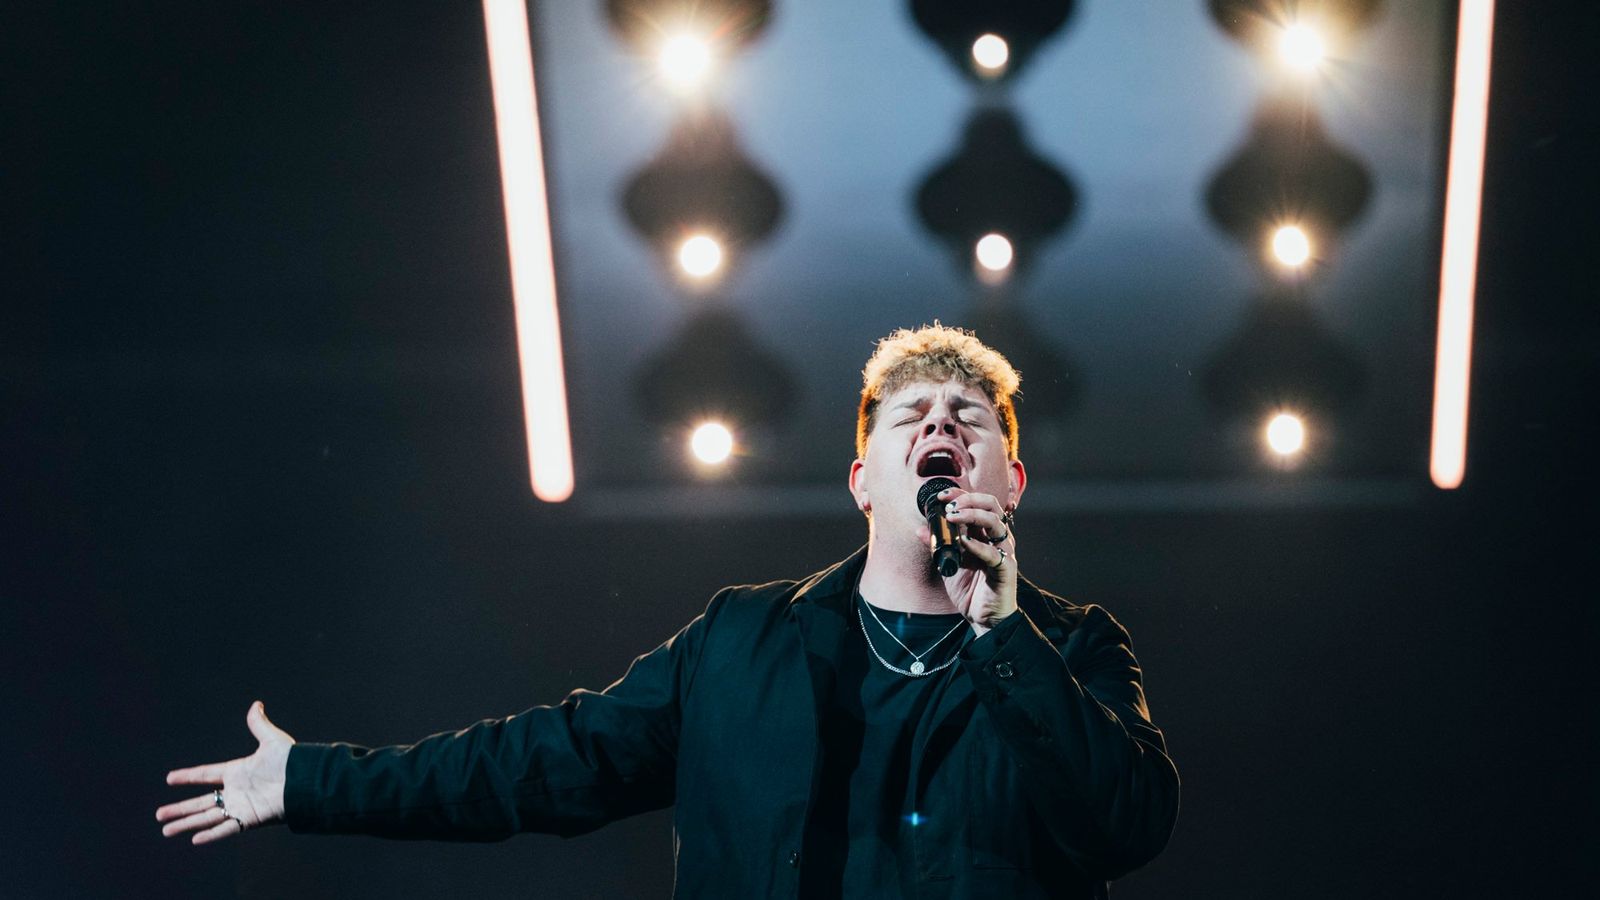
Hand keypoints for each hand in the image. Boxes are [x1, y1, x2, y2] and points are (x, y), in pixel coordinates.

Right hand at [157, 701, 294, 844]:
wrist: (306, 781)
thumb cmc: (291, 761)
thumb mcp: (272, 740)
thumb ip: (259, 725)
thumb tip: (256, 704)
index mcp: (237, 771)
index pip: (206, 774)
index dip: (188, 776)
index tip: (169, 778)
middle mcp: (235, 791)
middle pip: (200, 802)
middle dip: (179, 809)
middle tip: (158, 815)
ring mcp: (241, 806)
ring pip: (207, 817)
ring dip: (186, 823)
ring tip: (165, 830)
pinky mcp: (250, 819)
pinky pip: (226, 829)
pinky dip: (211, 835)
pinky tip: (194, 840)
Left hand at [938, 488, 1017, 634]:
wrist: (984, 619)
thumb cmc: (971, 590)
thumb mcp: (948, 564)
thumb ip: (937, 546)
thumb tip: (920, 529)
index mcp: (984, 534)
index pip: (978, 504)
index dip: (960, 496)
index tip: (940, 496)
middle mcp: (996, 539)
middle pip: (990, 506)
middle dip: (968, 500)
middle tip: (948, 506)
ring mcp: (1004, 552)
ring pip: (995, 522)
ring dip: (972, 515)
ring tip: (952, 517)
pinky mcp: (1006, 569)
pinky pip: (994, 553)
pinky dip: (978, 545)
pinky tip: (964, 542)